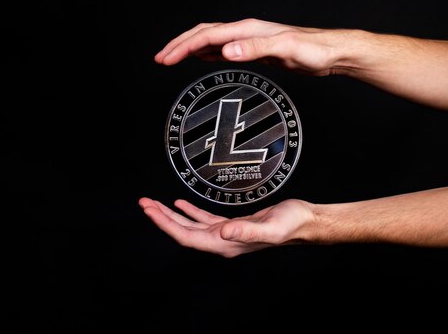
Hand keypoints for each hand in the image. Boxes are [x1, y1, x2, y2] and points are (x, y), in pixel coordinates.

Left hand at [138, 197, 314, 257]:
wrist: (304, 222)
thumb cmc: (290, 224)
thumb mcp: (270, 227)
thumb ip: (247, 231)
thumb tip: (223, 231)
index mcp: (226, 244)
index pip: (187, 237)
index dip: (166, 224)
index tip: (150, 210)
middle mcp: (223, 241)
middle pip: (183, 232)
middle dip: (162, 218)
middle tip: (144, 203)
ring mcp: (227, 234)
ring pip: (191, 225)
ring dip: (171, 215)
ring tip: (154, 203)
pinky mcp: (233, 225)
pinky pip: (204, 220)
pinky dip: (189, 212)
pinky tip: (180, 203)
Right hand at [154, 18, 358, 75]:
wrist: (331, 53)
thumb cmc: (313, 50)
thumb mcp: (284, 49)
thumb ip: (254, 49)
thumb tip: (225, 51)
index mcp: (248, 30)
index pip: (206, 36)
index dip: (183, 47)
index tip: (165, 58)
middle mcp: (246, 32)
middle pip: (203, 34)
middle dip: (179, 45)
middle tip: (160, 59)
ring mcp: (250, 40)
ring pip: (211, 40)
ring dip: (189, 48)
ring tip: (172, 58)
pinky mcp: (256, 50)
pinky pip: (223, 49)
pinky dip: (206, 53)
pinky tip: (202, 58)